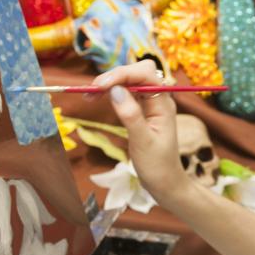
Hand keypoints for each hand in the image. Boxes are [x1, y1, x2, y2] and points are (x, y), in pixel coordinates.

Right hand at [93, 61, 189, 205]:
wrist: (165, 182)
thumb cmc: (157, 165)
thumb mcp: (143, 142)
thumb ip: (131, 115)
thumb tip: (115, 91)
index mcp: (164, 103)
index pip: (144, 75)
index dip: (120, 75)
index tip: (98, 86)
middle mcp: (158, 98)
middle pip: (137, 72)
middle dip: (114, 76)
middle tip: (91, 90)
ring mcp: (150, 103)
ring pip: (130, 81)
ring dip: (110, 83)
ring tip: (89, 95)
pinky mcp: (141, 110)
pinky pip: (126, 93)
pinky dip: (111, 92)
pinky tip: (97, 98)